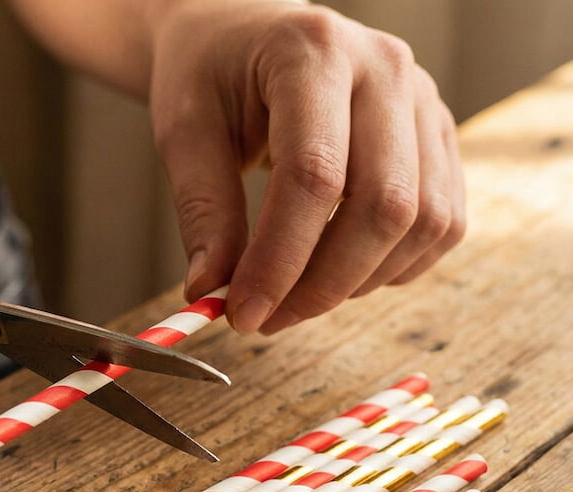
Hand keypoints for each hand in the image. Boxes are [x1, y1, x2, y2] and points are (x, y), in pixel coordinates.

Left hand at [149, 1, 464, 332]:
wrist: (244, 34)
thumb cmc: (210, 75)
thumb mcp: (185, 132)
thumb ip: (202, 211)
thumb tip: (212, 291)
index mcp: (312, 53)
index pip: (315, 176)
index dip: (281, 260)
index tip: (243, 312)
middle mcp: (385, 68)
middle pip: (384, 206)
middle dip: (323, 284)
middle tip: (266, 319)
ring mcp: (423, 100)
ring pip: (425, 222)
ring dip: (359, 281)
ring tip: (296, 297)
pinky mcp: (437, 135)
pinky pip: (443, 222)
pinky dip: (395, 266)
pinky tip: (340, 273)